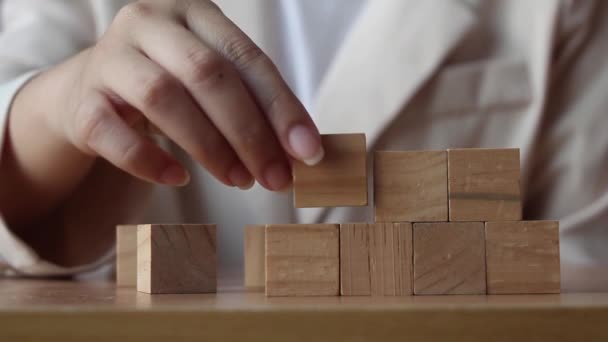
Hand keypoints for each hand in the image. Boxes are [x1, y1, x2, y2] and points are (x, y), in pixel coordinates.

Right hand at [50, 0, 322, 190]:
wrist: (95, 89)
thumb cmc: (171, 84)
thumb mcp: (213, 82)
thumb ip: (253, 105)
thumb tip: (302, 152)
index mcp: (194, 14)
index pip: (246, 58)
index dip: (281, 108)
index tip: (308, 152)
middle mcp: (150, 23)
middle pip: (207, 74)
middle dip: (249, 133)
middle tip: (275, 178)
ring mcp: (110, 58)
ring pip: (162, 98)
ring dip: (209, 148)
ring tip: (239, 180)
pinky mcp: (81, 100)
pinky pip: (112, 133)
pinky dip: (148, 161)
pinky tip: (178, 179)